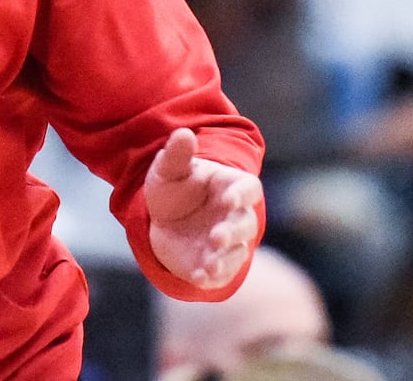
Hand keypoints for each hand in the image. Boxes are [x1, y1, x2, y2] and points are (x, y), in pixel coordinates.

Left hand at [145, 127, 262, 289]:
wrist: (163, 220)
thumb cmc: (175, 189)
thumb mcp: (169, 170)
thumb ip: (177, 154)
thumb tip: (184, 134)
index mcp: (231, 187)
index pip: (249, 190)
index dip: (242, 195)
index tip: (228, 199)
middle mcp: (235, 217)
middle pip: (245, 224)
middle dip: (233, 232)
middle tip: (217, 236)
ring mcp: (227, 244)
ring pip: (237, 252)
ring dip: (226, 259)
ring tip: (210, 265)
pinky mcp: (216, 265)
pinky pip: (220, 274)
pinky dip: (212, 277)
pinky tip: (198, 277)